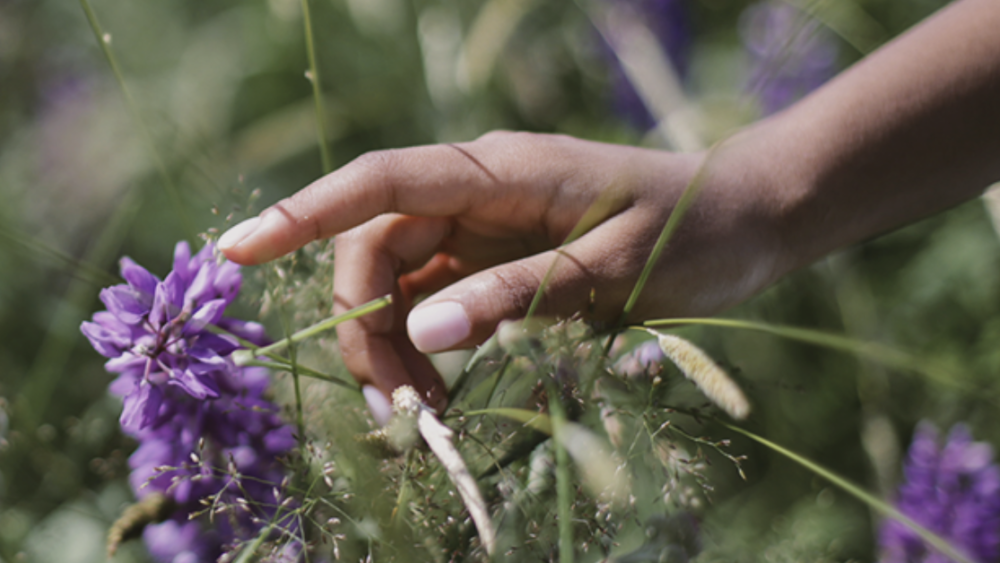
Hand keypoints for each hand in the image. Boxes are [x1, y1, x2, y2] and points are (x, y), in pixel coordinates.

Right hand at [218, 131, 787, 417]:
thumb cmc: (697, 231)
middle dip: (365, 325)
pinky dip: (429, 350)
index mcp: (498, 172)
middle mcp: (479, 194)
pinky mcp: (503, 264)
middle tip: (400, 410)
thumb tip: (422, 333)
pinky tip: (445, 394)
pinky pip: (439, 304)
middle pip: (378, 249)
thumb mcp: (614, 270)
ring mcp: (487, 231)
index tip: (236, 251)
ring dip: (395, 348)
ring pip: (402, 284)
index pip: (380, 183)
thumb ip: (519, 295)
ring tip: (426, 415)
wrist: (750, 219)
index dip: (303, 214)